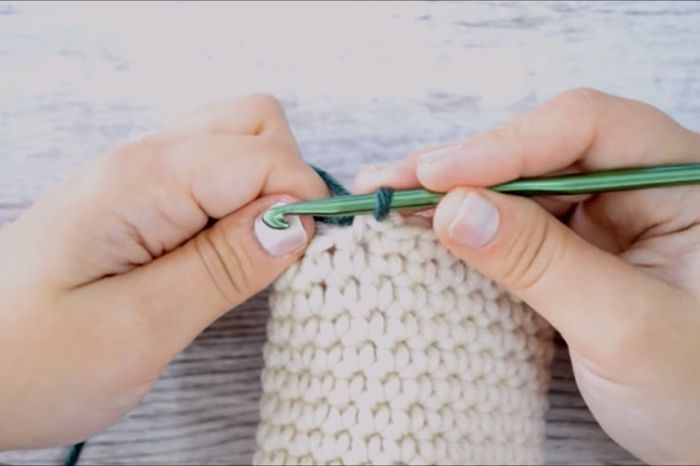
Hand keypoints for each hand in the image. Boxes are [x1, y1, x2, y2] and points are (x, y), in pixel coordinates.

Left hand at [0, 94, 327, 448]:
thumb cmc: (30, 362)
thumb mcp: (136, 329)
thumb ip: (223, 268)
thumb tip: (297, 226)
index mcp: (142, 182)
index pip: (264, 155)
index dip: (301, 203)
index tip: (303, 258)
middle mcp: (142, 160)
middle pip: (256, 125)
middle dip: (289, 181)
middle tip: (278, 252)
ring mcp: (139, 174)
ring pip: (238, 142)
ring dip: (265, 190)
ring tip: (250, 255)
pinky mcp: (140, 198)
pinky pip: (213, 172)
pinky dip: (239, 202)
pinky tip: (222, 249)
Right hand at [354, 88, 699, 463]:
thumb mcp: (625, 327)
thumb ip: (543, 263)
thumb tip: (455, 211)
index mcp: (684, 181)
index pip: (587, 129)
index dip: (504, 146)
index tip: (437, 176)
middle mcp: (641, 184)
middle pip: (541, 150)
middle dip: (463, 167)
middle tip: (391, 183)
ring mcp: (607, 215)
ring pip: (519, 183)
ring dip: (454, 192)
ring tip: (391, 198)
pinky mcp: (577, 247)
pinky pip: (515, 222)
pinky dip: (467, 224)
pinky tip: (425, 224)